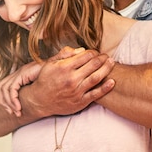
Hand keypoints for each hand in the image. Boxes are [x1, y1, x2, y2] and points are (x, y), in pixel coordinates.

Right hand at [0, 46, 115, 116]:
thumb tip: (80, 50)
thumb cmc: (45, 80)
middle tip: (106, 56)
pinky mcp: (80, 102)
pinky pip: (96, 94)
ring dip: (107, 69)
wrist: (39, 101)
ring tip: (111, 63)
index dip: (93, 52)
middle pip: (93, 65)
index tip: (95, 52)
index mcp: (64, 67)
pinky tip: (112, 82)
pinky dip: (106, 88)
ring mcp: (77, 91)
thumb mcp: (50, 64)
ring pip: (97, 77)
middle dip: (102, 58)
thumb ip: (64, 55)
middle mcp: (71, 79)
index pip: (85, 56)